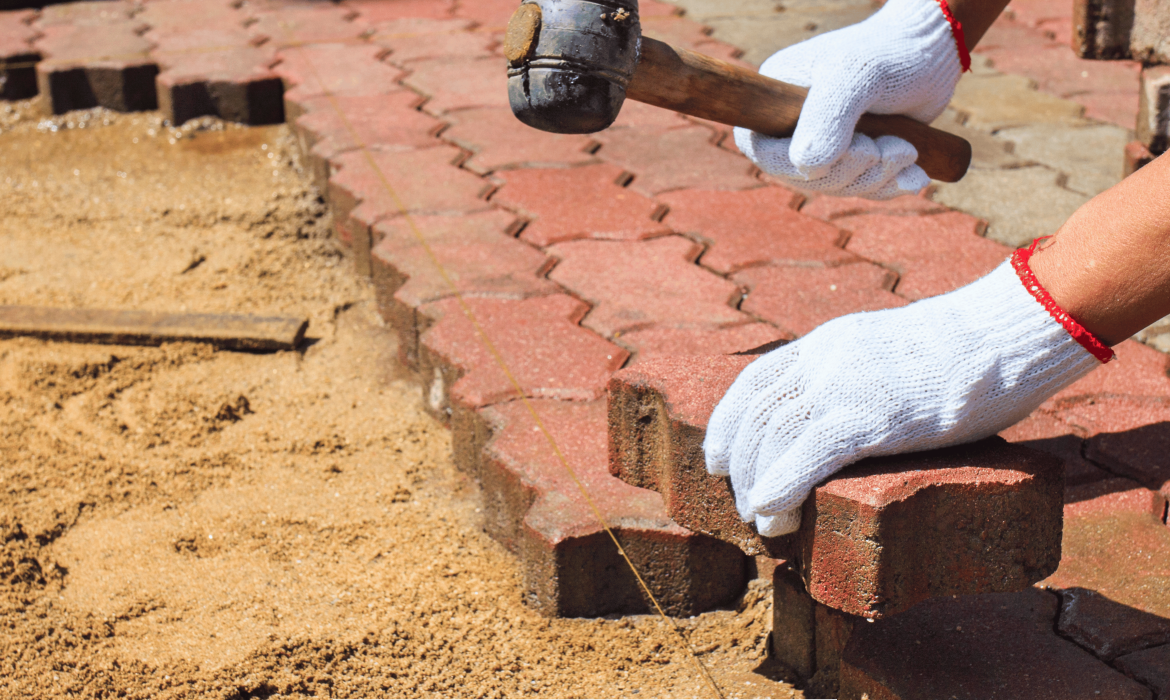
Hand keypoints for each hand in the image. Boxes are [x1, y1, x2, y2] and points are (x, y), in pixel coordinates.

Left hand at [703, 261, 1099, 536]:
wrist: (1009, 330)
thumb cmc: (970, 351)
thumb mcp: (893, 352)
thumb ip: (861, 377)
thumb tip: (853, 418)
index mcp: (828, 342)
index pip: (754, 382)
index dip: (727, 424)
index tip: (717, 459)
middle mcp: (824, 358)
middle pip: (757, 415)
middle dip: (741, 466)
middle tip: (746, 507)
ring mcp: (846, 383)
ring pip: (774, 437)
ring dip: (758, 486)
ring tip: (764, 523)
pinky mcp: (874, 413)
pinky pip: (809, 453)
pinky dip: (781, 486)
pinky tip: (771, 512)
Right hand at [736, 0, 964, 199]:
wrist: (931, 52)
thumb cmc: (888, 53)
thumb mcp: (856, 75)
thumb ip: (828, 118)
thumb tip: (806, 166)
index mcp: (775, 99)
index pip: (764, 151)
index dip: (802, 164)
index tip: (856, 147)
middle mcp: (792, 124)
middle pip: (804, 176)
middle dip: (853, 172)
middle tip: (890, 148)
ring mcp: (823, 143)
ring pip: (837, 185)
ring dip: (877, 176)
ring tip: (908, 150)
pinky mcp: (853, 157)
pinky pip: (861, 189)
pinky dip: (890, 185)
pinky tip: (915, 175)